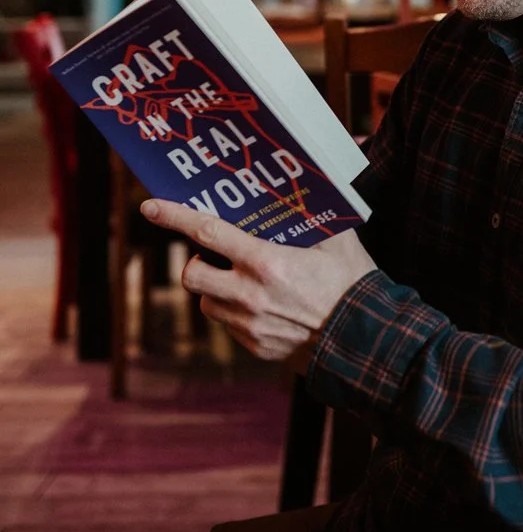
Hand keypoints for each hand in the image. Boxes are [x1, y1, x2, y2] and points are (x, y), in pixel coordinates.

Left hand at [140, 199, 375, 372]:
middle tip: (215, 256)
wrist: (364, 341)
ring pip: (208, 303)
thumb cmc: (352, 284)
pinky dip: (237, 312)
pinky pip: (229, 326)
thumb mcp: (338, 239)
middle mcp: (250, 296)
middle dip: (196, 262)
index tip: (149, 206)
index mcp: (266, 262)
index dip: (174, 217)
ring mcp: (250, 326)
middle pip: (192, 275)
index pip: (207, 233)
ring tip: (244, 280)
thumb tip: (311, 183)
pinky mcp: (255, 348)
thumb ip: (314, 215)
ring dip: (216, 288)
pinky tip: (265, 305)